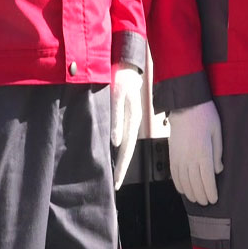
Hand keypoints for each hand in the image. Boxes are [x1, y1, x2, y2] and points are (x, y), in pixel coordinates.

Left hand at [111, 64, 142, 189]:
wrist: (126, 64)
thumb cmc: (121, 78)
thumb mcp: (117, 96)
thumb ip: (116, 118)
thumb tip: (116, 142)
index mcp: (133, 120)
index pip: (128, 149)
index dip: (122, 166)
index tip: (116, 182)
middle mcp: (133, 122)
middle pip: (128, 150)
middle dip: (122, 168)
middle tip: (114, 185)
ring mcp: (131, 119)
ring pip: (125, 144)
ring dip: (120, 159)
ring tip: (113, 173)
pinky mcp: (126, 115)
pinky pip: (123, 135)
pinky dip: (119, 148)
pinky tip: (113, 152)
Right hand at [167, 100, 223, 205]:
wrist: (185, 105)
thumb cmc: (205, 116)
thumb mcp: (217, 132)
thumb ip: (218, 153)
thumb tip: (218, 171)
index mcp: (203, 153)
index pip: (207, 179)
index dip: (210, 192)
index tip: (214, 199)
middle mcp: (189, 158)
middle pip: (195, 184)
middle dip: (201, 196)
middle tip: (206, 203)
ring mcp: (179, 157)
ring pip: (183, 182)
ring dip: (190, 193)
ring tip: (196, 199)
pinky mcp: (172, 154)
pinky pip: (174, 174)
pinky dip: (178, 184)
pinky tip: (183, 190)